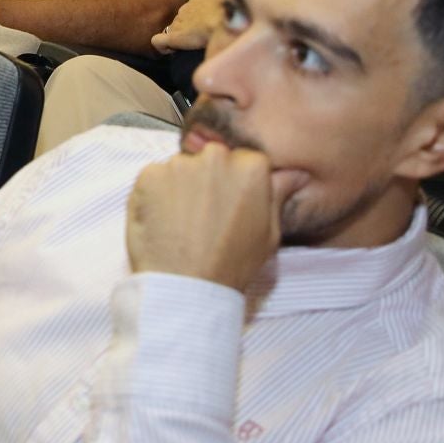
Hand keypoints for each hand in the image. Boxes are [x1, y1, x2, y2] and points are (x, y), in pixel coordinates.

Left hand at [125, 143, 286, 291]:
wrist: (187, 286)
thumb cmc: (231, 264)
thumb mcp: (269, 232)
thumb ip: (278, 194)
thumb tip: (294, 174)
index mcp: (251, 166)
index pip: (244, 160)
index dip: (235, 184)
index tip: (229, 205)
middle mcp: (216, 157)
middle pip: (211, 159)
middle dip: (208, 180)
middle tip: (204, 215)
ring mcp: (179, 164)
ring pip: (181, 168)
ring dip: (181, 186)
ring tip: (183, 223)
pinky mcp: (149, 175)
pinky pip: (154, 178)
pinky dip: (156, 194)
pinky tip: (163, 221)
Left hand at [151, 0, 225, 54]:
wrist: (226, 18)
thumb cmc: (229, 6)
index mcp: (197, 1)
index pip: (190, 10)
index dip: (194, 20)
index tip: (202, 27)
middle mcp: (185, 10)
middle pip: (180, 20)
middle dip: (186, 28)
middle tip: (198, 38)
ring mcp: (178, 24)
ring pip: (172, 30)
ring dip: (178, 38)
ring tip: (189, 45)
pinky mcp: (174, 37)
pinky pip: (159, 42)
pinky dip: (162, 46)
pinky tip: (169, 50)